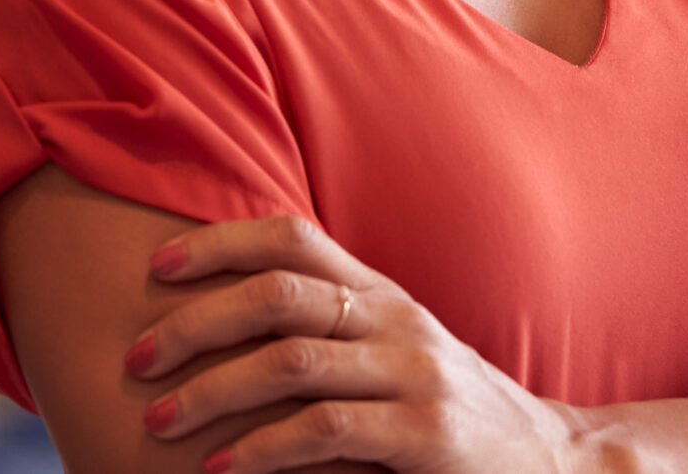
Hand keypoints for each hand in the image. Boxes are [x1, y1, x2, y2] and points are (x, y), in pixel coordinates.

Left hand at [125, 215, 584, 473]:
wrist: (552, 463)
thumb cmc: (444, 412)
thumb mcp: (390, 354)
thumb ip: (326, 331)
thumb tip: (214, 322)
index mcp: (380, 292)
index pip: (292, 236)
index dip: (219, 242)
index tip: (155, 267)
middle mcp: (395, 319)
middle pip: (279, 293)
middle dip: (195, 322)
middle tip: (135, 359)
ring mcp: (415, 374)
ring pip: (293, 360)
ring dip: (212, 390)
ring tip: (159, 420)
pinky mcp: (426, 435)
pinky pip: (326, 431)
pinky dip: (262, 450)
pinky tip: (221, 469)